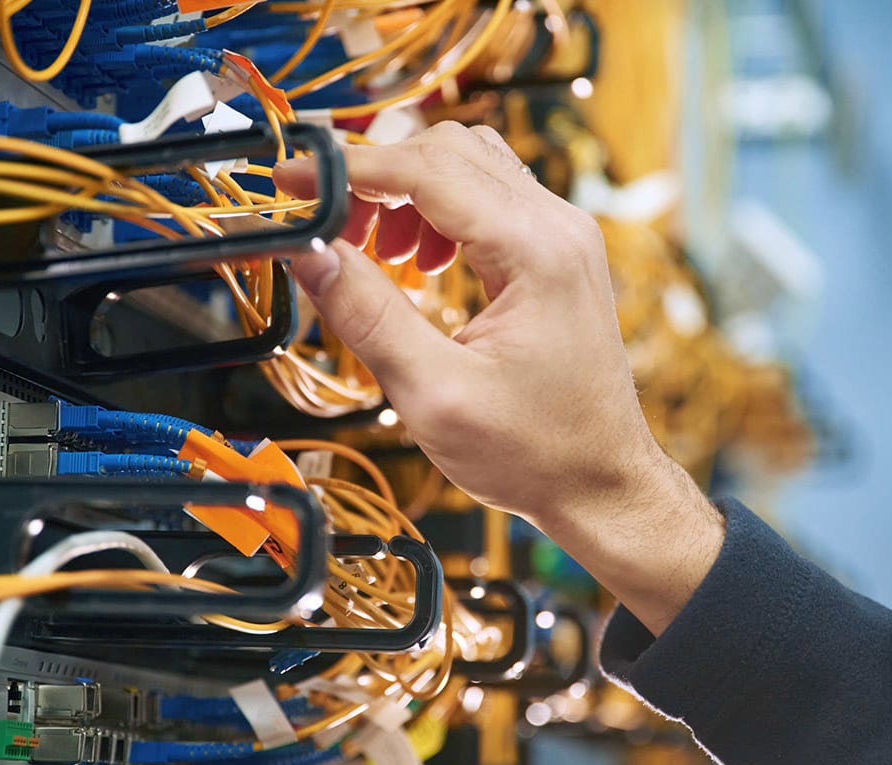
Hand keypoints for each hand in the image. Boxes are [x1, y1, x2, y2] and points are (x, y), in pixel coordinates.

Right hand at [274, 122, 723, 633]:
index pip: (426, 169)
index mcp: (536, 250)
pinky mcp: (556, 252)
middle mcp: (558, 225)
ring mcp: (563, 234)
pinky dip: (438, 212)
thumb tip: (309, 251)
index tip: (289, 183)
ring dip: (408, 193)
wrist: (602, 485)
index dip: (347, 169)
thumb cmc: (533, 453)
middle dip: (377, 178)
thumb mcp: (433, 393)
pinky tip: (419, 266)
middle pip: (448, 150)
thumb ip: (368, 315)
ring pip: (468, 165)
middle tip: (331, 230)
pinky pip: (488, 198)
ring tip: (380, 256)